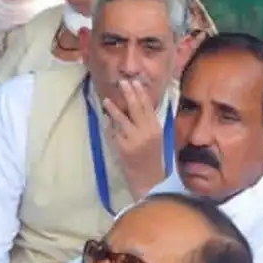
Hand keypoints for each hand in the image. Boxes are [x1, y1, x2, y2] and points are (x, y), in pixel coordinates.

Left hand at [102, 79, 167, 197]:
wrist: (149, 179)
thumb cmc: (152, 158)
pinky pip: (114, 133)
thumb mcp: (156, 138)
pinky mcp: (123, 148)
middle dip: (129, 94)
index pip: (148, 106)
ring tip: (107, 100)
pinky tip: (105, 121)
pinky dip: (110, 126)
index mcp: (156, 128)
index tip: (135, 82)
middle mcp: (147, 132)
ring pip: (122, 120)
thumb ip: (148, 123)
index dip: (141, 93)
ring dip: (114, 109)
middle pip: (136, 108)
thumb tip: (135, 107)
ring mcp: (134, 139)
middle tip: (122, 83)